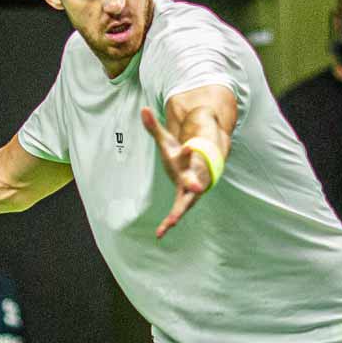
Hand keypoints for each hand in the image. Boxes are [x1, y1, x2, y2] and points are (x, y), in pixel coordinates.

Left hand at [140, 107, 214, 238]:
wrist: (199, 168)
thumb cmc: (180, 154)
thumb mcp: (166, 141)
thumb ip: (154, 127)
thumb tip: (142, 109)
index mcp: (188, 159)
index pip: (191, 154)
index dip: (190, 151)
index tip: (191, 147)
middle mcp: (192, 176)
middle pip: (194, 180)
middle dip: (195, 184)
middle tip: (196, 188)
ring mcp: (190, 191)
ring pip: (186, 202)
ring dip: (180, 211)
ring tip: (171, 221)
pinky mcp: (185, 202)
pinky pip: (177, 213)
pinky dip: (169, 223)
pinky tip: (159, 233)